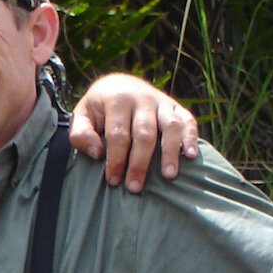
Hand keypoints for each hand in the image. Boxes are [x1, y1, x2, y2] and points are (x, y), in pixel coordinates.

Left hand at [69, 73, 199, 191]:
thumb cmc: (98, 109)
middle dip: (139, 163)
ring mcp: (162, 102)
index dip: (116, 159)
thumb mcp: (82, 115)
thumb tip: (97, 153)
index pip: (118, 134)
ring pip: (170, 126)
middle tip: (134, 188)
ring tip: (168, 176)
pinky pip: (188, 120)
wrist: (119, 84)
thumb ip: (81, 134)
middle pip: (144, 134)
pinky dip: (191, 137)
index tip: (113, 181)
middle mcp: (142, 98)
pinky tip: (190, 156)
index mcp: (118, 100)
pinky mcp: (176, 106)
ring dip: (170, 152)